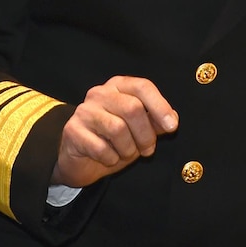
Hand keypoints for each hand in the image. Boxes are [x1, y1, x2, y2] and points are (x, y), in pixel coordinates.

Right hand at [51, 76, 177, 187]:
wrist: (79, 160)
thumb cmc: (112, 141)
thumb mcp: (138, 131)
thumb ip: (154, 122)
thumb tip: (173, 118)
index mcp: (118, 86)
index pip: (142, 86)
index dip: (160, 106)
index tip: (172, 126)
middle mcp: (99, 93)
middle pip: (132, 108)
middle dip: (146, 135)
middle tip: (148, 150)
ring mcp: (84, 111)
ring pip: (117, 128)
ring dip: (128, 149)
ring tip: (126, 154)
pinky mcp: (72, 130)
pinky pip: (101, 148)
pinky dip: (111, 159)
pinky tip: (108, 158)